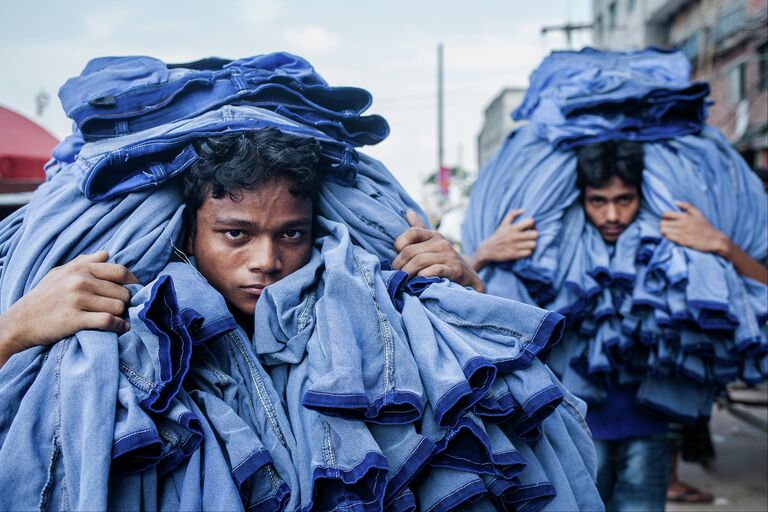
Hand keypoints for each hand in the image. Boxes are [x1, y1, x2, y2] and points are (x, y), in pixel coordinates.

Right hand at [0, 251, 137, 365]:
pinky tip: (121, 329)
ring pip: (118, 306)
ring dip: (123, 315)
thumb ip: (84, 262)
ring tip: (120, 319)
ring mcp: (78, 300)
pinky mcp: (75, 319)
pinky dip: (119, 326)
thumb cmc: (42, 297)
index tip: (136, 291)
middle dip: (127, 302)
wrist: (19, 322)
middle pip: (122, 291)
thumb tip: (107, 253)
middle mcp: (80, 281)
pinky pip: (108, 321)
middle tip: (124, 309)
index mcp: (80, 269)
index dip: (133, 282)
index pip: (120, 271)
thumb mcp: (59, 273)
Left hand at [393, 210, 484, 292]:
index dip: (399, 244)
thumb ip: (420, 229)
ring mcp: (449, 257)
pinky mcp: (455, 271)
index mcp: (434, 235)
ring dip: (407, 273)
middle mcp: (442, 243)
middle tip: (395, 274)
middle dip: (399, 264)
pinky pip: (435, 271)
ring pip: (419, 261)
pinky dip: (423, 276)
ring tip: (403, 280)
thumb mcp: (433, 244)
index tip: (396, 256)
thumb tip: (408, 211)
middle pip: (411, 251)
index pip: (412, 232)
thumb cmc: (445, 262)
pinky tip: (418, 281)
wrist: (470, 279)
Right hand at [471, 209, 537, 271]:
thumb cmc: (498, 236)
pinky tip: (524, 250)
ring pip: (533, 244)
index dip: (532, 224)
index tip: (530, 227)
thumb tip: (523, 210)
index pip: (530, 222)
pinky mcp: (514, 255)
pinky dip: (528, 251)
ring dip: (531, 244)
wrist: (488, 250)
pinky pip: (528, 253)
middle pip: (534, 234)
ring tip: (528, 244)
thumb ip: (512, 214)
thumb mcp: (503, 224)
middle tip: (530, 237)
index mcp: (513, 228)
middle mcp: (514, 237)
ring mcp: (515, 246)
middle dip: (534, 235)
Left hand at [660, 201, 729, 255]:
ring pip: (663, 231)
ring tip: (669, 232)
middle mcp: (682, 224)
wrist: (714, 240)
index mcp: (685, 216)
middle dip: (663, 225)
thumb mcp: (698, 213)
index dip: (664, 217)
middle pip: (662, 223)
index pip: (665, 214)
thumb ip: (687, 206)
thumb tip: (675, 202)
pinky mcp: (682, 241)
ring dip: (664, 232)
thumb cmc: (705, 226)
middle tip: (667, 227)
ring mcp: (681, 233)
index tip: (667, 220)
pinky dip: (668, 237)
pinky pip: (668, 238)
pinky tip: (672, 237)